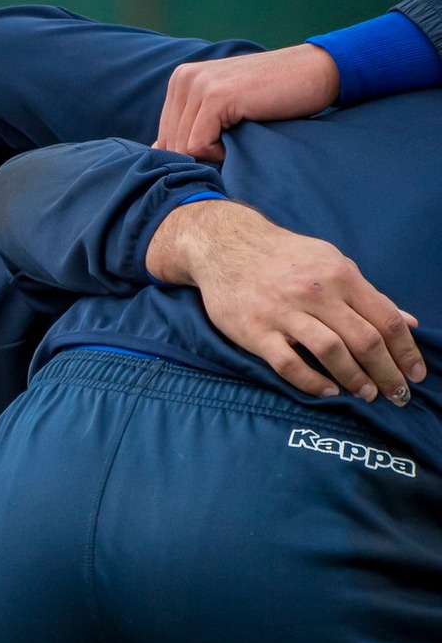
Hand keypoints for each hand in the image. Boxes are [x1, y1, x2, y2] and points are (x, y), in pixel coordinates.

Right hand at [148, 199, 425, 402]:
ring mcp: (284, 313)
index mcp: (340, 275)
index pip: (385, 318)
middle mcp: (316, 293)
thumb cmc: (284, 257)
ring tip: (366, 394)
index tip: (416, 374)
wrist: (227, 247)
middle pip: (364, 339)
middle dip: (386, 371)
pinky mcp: (256, 331)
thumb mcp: (333, 264)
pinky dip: (311, 381)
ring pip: (331, 351)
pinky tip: (327, 391)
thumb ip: (368, 295)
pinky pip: (288, 363)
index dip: (406, 350)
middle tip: (398, 395)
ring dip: (354, 378)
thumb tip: (409, 322)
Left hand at [156, 45, 340, 163]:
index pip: (164, 137)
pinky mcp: (216, 96)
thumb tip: (154, 151)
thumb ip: (188, 125)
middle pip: (169, 144)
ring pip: (182, 148)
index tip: (221, 143)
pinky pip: (198, 146)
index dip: (191, 152)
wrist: (315, 73)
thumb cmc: (272, 98)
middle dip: (198, 157)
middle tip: (231, 145)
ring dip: (210, 156)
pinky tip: (240, 137)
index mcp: (180, 80)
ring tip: (237, 138)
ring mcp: (198, 84)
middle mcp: (183, 78)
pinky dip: (218, 154)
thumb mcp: (221, 110)